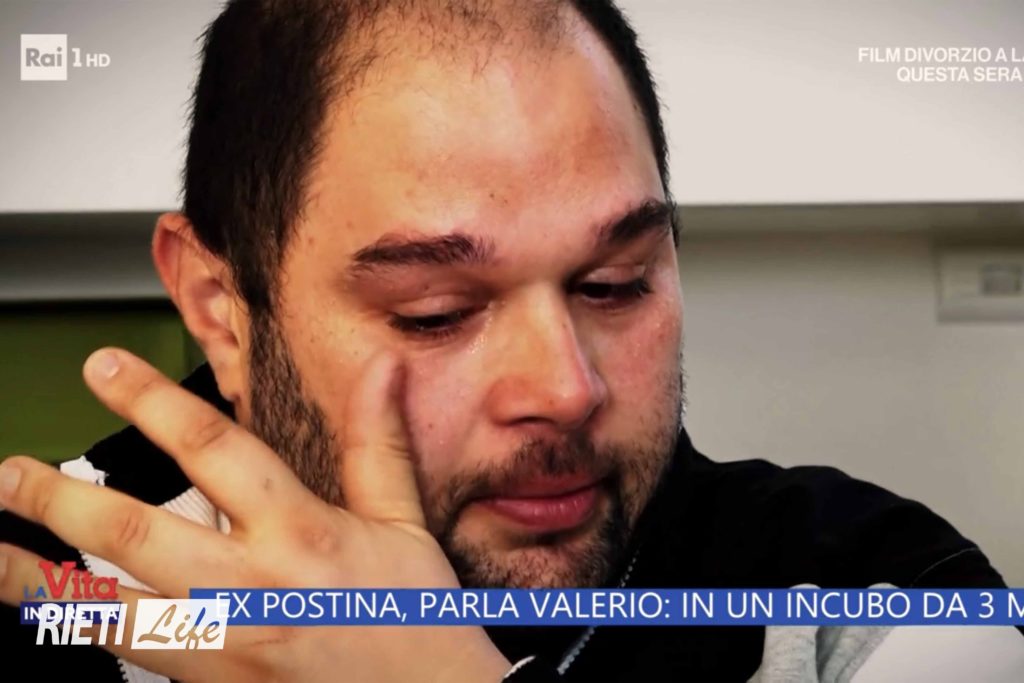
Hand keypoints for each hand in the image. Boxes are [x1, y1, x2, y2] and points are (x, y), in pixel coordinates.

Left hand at [0, 348, 510, 681]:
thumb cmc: (416, 619)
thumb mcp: (402, 524)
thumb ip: (377, 442)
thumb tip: (381, 368)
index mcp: (301, 532)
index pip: (213, 449)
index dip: (152, 400)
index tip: (104, 367)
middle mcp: (251, 588)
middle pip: (134, 534)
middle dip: (58, 500)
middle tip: (11, 472)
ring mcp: (223, 646)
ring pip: (105, 613)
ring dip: (36, 581)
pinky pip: (128, 660)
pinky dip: (78, 632)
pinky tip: (50, 613)